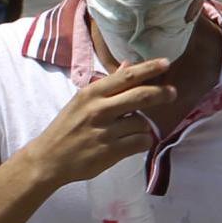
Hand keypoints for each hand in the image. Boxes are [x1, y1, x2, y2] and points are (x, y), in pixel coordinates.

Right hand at [23, 56, 170, 188]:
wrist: (49, 158)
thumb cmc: (68, 127)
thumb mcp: (82, 101)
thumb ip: (108, 85)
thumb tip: (128, 65)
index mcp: (91, 93)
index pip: (126, 77)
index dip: (149, 69)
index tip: (166, 63)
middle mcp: (99, 110)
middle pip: (141, 96)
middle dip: (161, 93)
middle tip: (172, 93)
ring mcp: (105, 131)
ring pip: (142, 122)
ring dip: (142, 126)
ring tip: (126, 130)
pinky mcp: (111, 151)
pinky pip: (141, 142)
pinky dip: (141, 142)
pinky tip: (130, 142)